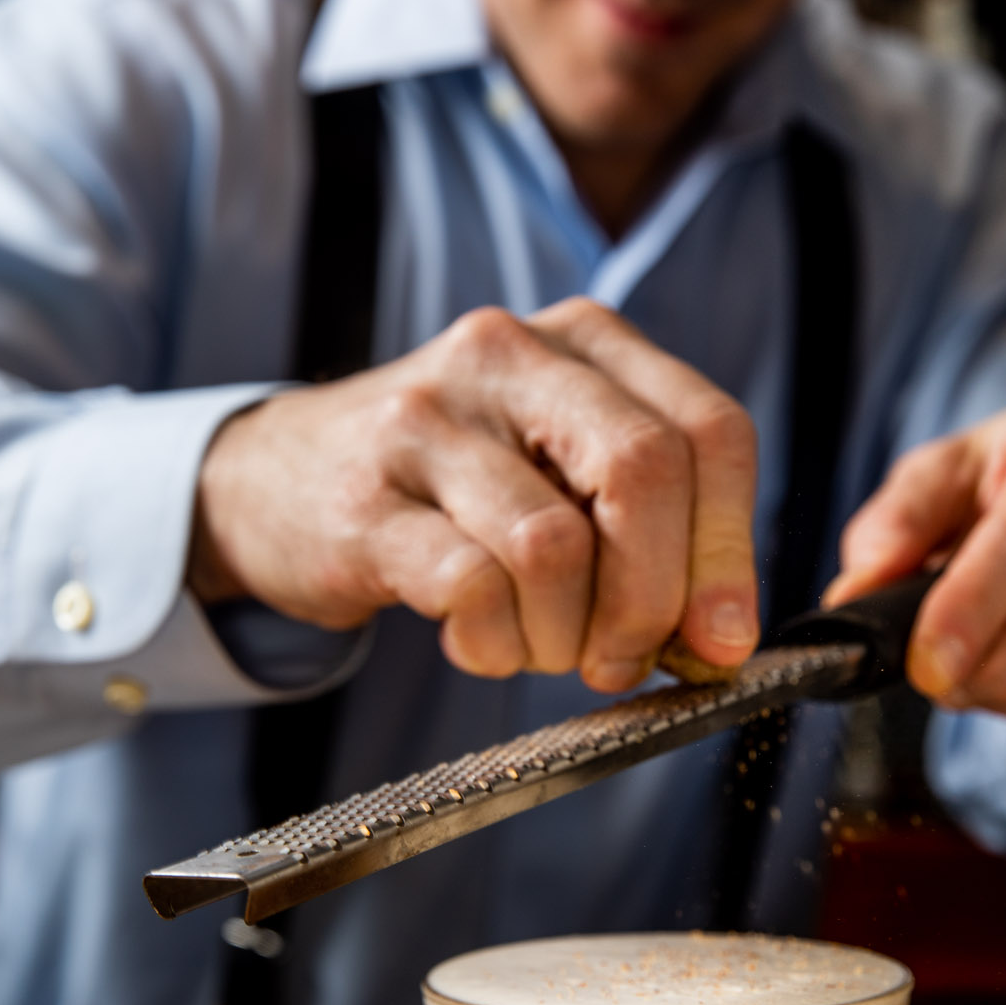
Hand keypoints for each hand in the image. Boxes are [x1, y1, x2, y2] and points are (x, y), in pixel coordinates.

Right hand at [189, 299, 757, 693]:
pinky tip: (476, 639)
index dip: (730, 550)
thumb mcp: (560, 472)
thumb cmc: (451, 489)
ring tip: (537, 645)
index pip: (709, 432)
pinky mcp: (366, 498)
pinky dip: (493, 643)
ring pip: (554, 546)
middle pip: (644, 472)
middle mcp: (510, 355)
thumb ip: (650, 532)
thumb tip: (721, 639)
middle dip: (653, 597)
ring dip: (564, 636)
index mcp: (586, 343)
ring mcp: (429, 419)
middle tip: (624, 661)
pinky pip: (471, 589)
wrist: (275, 479)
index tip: (721, 641)